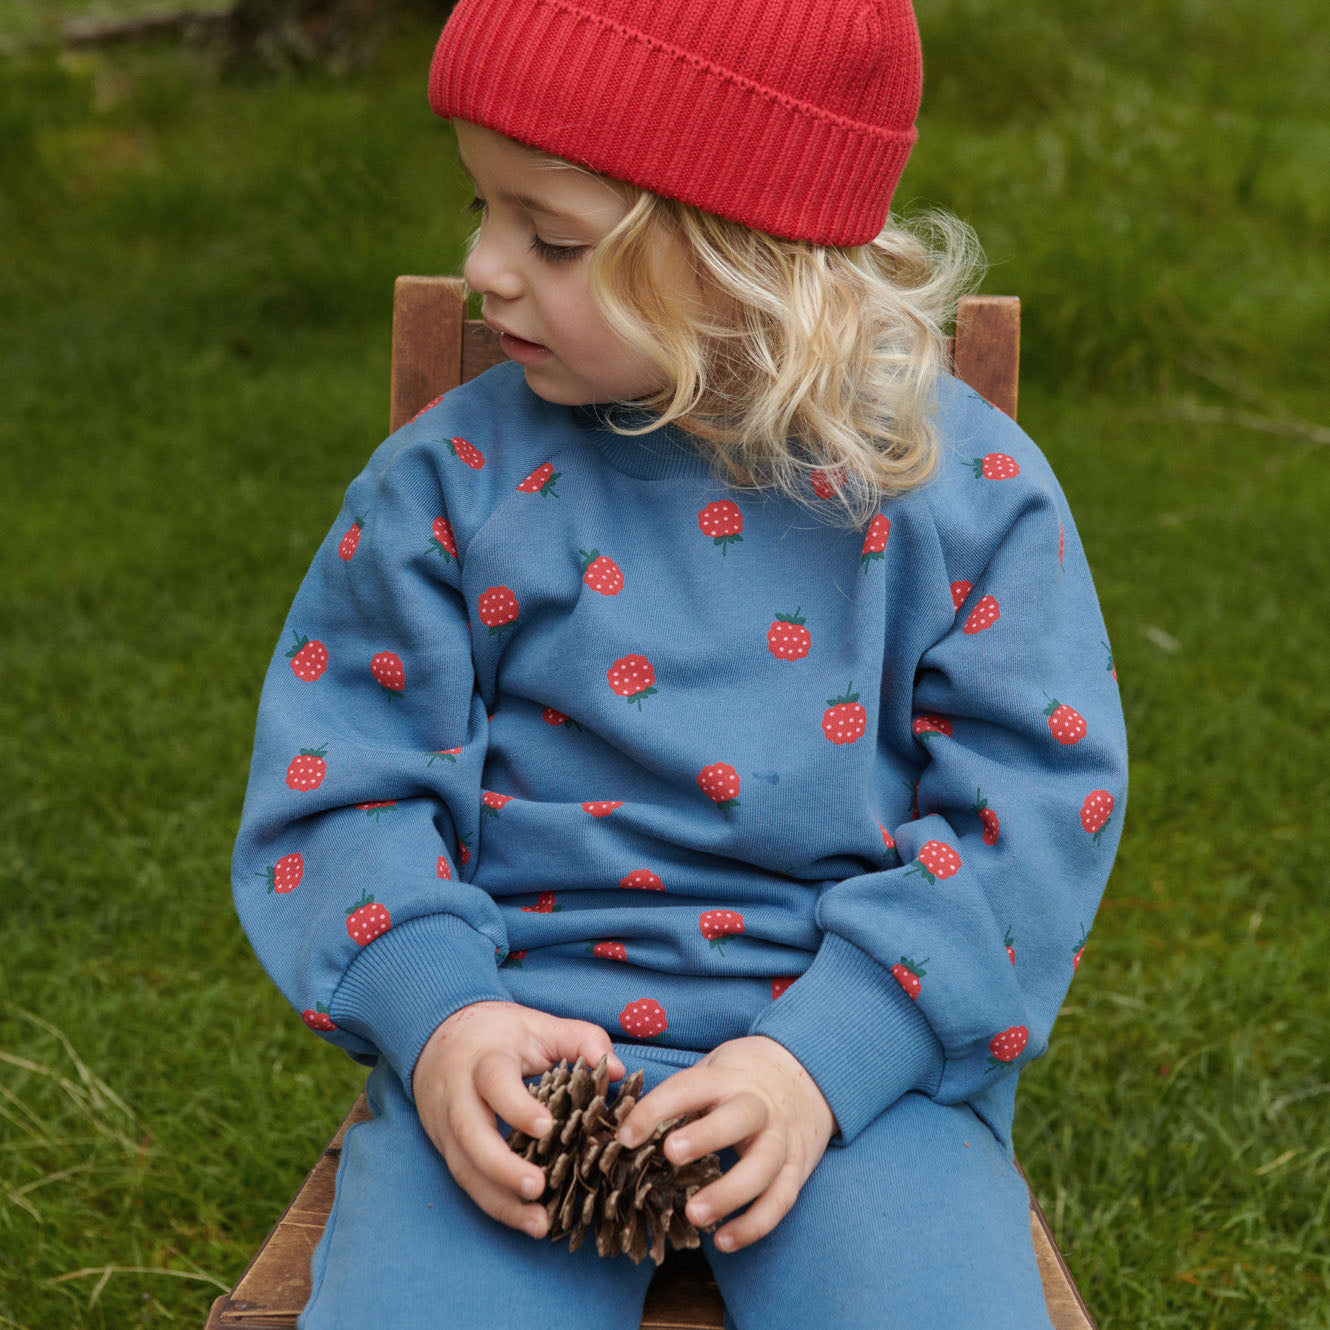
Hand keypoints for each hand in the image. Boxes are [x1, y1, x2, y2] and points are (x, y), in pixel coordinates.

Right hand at [412, 1000, 624, 1238]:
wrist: (438, 1037)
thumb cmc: (498, 1034)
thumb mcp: (538, 1025)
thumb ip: (580, 1039)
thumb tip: (618, 1071)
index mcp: (484, 1060)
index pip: (495, 1083)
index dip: (517, 1107)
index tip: (547, 1128)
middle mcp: (458, 1096)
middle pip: (471, 1135)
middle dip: (502, 1167)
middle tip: (538, 1188)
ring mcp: (446, 1126)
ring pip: (465, 1168)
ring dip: (499, 1201)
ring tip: (538, 1224)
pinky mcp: (445, 1148)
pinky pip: (466, 1181)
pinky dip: (494, 1204)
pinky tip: (523, 1220)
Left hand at [614, 1035, 835, 1252]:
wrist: (807, 1077)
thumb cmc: (740, 1079)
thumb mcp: (712, 1070)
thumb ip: (677, 1096)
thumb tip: (622, 1126)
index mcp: (728, 1078)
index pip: (690, 1087)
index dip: (657, 1108)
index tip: (626, 1135)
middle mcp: (759, 1105)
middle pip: (739, 1118)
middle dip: (706, 1135)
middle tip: (670, 1154)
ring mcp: (782, 1138)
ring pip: (763, 1166)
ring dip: (729, 1192)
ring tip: (693, 1214)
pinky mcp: (797, 1168)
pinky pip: (780, 1201)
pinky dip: (754, 1224)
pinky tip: (723, 1241)